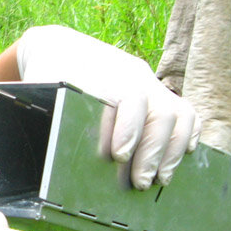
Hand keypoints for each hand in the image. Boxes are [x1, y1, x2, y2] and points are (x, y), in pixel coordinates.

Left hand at [16, 25, 200, 189]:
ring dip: (171, 149)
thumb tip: (55, 155)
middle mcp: (133, 77)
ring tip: (161, 179)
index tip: (120, 155)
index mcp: (104, 75)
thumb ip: (53, 114)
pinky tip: (182, 156)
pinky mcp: (158, 91)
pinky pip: (185, 111)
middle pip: (159, 111)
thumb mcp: (43, 90)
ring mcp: (149, 83)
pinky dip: (187, 134)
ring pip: (178, 112)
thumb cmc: (49, 76)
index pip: (129, 99)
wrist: (61, 47)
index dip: (129, 128)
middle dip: (152, 151)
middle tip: (141, 182)